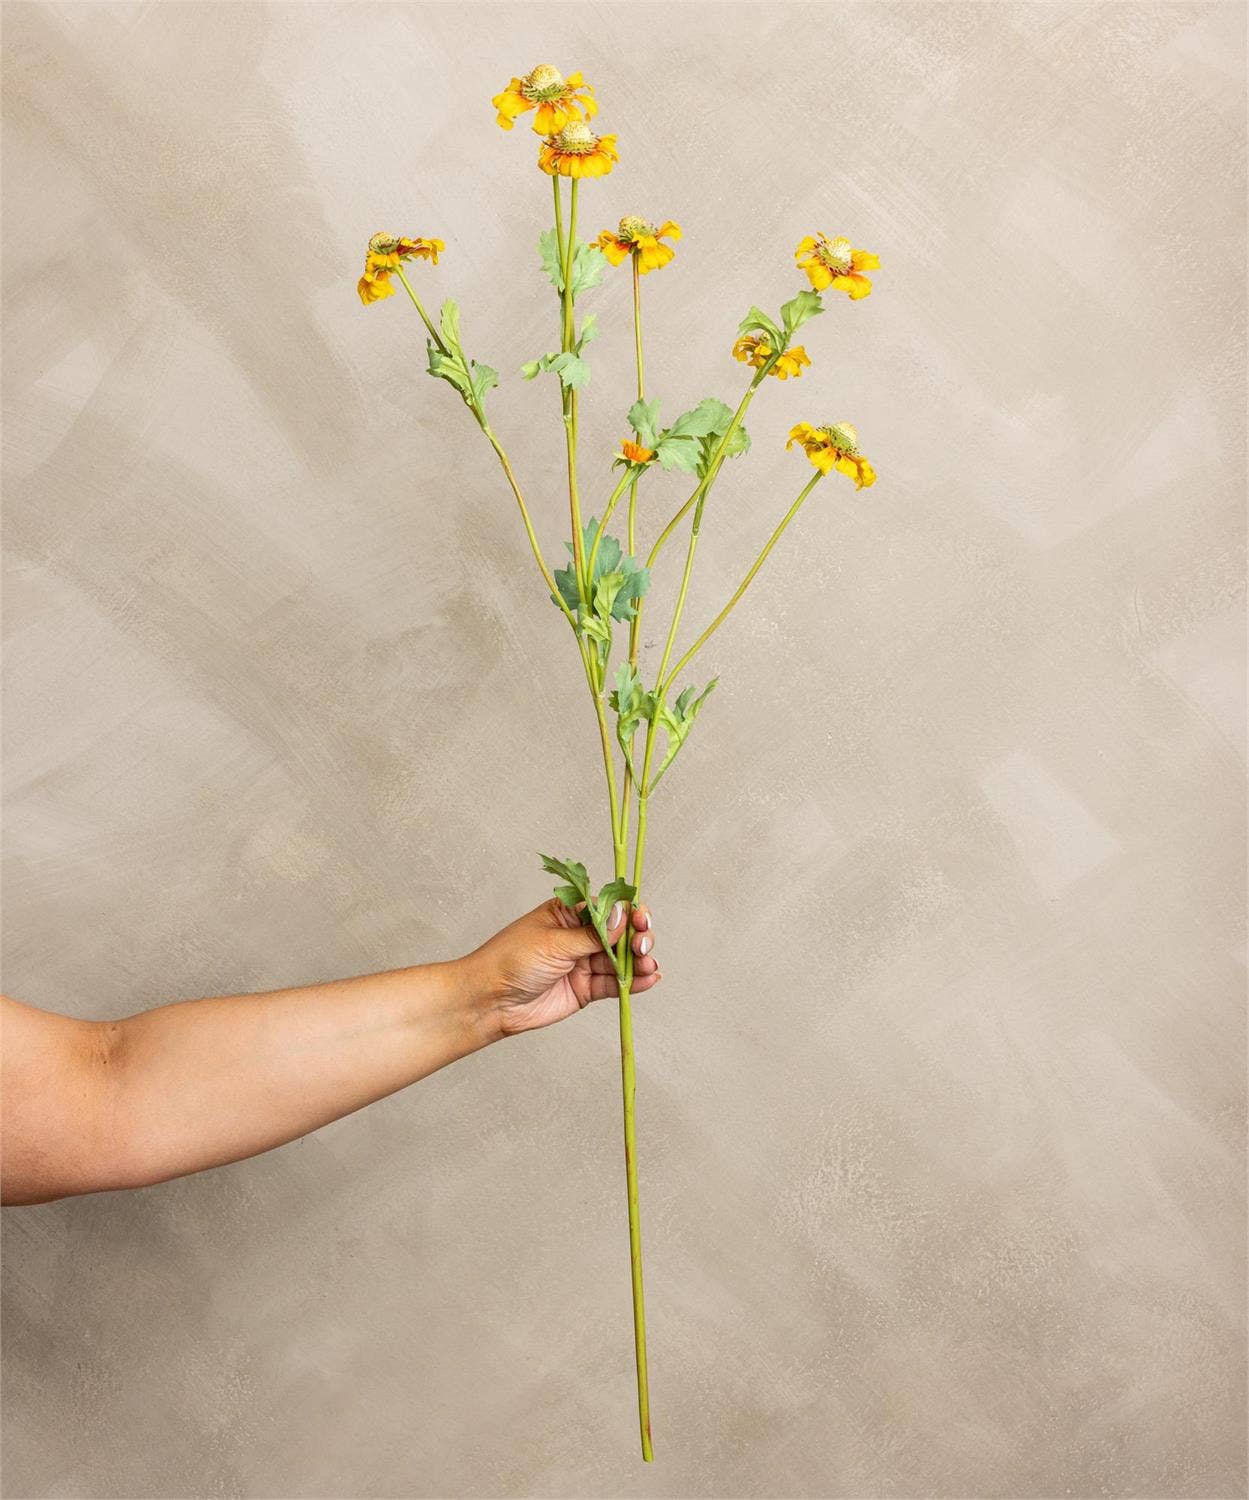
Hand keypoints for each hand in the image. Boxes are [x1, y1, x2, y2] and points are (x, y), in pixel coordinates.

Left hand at [465, 898, 659, 1037]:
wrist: (491, 1000)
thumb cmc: (512, 960)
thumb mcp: (555, 942)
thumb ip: (593, 934)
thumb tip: (623, 915)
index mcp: (569, 914)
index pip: (607, 908)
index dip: (627, 912)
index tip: (640, 918)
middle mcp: (579, 937)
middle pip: (619, 934)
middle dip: (636, 937)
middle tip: (642, 945)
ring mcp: (583, 963)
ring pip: (620, 960)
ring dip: (638, 961)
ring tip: (648, 965)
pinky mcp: (585, 989)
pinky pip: (613, 984)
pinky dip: (633, 982)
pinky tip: (649, 979)